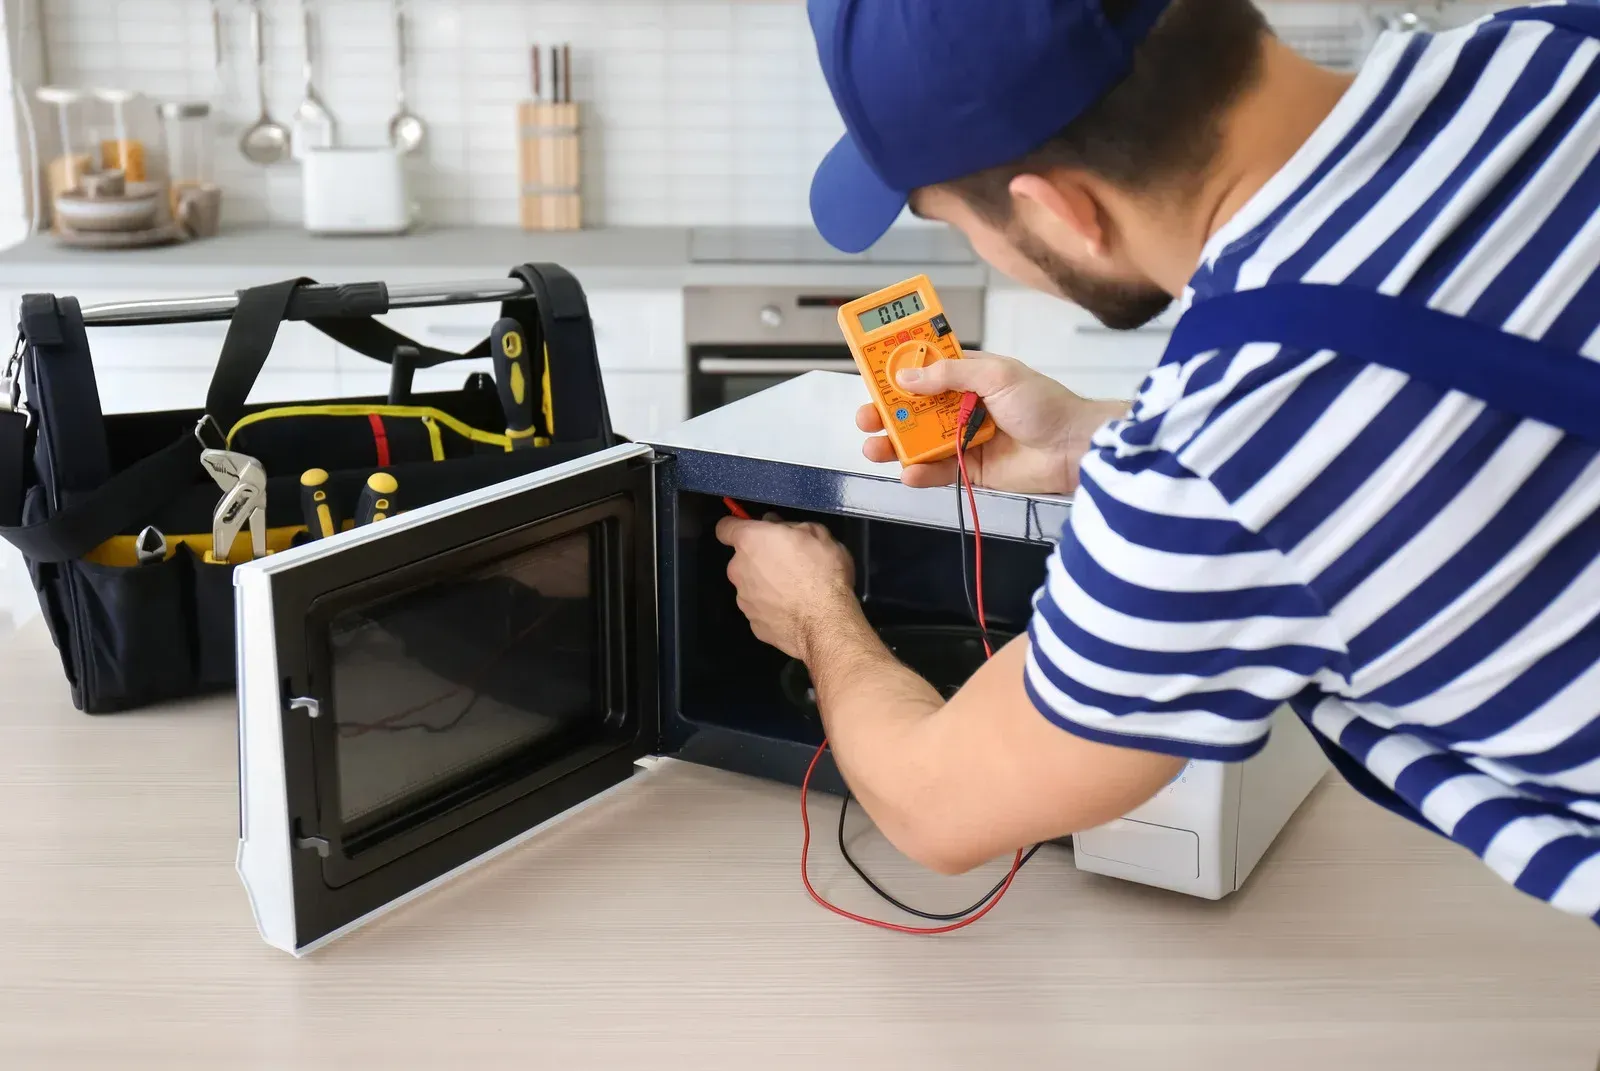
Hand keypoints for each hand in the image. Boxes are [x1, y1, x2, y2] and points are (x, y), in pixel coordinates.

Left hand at [715, 513, 856, 660]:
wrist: (826, 622)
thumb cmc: (822, 572)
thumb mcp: (817, 534)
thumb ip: (789, 525)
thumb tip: (775, 524)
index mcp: (750, 541)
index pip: (725, 528)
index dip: (738, 527)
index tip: (754, 532)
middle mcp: (738, 569)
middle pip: (742, 560)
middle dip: (760, 559)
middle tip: (789, 563)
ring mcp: (743, 599)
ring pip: (750, 586)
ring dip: (766, 585)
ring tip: (795, 591)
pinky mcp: (753, 624)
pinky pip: (760, 609)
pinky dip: (773, 608)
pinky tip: (794, 610)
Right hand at [858, 351, 1127, 494]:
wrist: (1073, 448)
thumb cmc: (1042, 403)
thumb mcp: (996, 375)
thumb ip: (950, 374)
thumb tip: (905, 377)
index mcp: (968, 375)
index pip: (925, 370)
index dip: (897, 372)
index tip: (871, 375)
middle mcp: (961, 406)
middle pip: (914, 409)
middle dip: (887, 413)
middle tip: (866, 418)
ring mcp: (964, 439)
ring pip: (920, 441)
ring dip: (895, 444)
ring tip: (874, 447)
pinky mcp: (971, 470)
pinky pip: (939, 471)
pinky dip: (920, 473)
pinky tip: (908, 472)